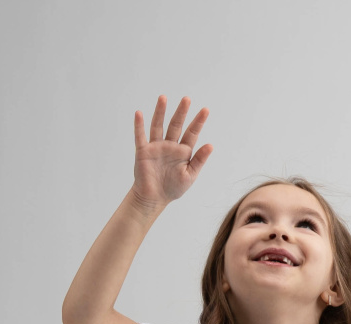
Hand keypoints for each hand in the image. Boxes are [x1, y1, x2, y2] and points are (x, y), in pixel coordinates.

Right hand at [132, 95, 212, 209]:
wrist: (154, 198)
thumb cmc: (173, 188)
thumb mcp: (190, 175)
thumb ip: (199, 160)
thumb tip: (211, 145)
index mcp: (183, 151)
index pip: (192, 133)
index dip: (198, 122)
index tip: (205, 110)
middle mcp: (170, 145)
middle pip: (176, 125)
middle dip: (181, 112)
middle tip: (187, 99)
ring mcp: (156, 147)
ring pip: (158, 126)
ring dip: (160, 112)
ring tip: (163, 98)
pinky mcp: (143, 151)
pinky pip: (140, 136)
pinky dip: (139, 126)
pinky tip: (139, 114)